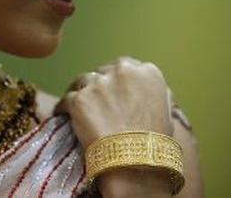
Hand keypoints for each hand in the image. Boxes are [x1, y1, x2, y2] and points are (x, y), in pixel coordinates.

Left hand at [53, 56, 173, 150]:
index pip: (126, 67)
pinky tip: (63, 114)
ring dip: (82, 93)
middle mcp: (123, 71)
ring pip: (83, 81)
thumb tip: (147, 92)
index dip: (117, 81)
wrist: (135, 163)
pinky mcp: (80, 99)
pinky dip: (64, 107)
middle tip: (97, 103)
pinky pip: (67, 99)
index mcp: (147, 72)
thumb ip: (156, 95)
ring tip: (79, 107)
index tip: (113, 91)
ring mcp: (99, 84)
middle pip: (103, 72)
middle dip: (100, 85)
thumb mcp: (167, 113)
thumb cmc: (155, 143)